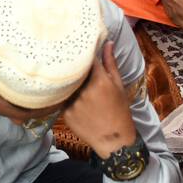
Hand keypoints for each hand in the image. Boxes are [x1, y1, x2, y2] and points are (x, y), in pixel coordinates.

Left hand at [61, 41, 137, 158]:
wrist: (114, 140)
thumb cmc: (119, 110)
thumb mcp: (118, 85)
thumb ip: (110, 63)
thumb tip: (108, 42)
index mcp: (99, 81)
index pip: (85, 58)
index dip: (82, 51)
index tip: (79, 46)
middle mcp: (84, 91)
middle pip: (73, 71)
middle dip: (73, 66)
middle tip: (71, 59)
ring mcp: (73, 103)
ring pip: (66, 85)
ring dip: (68, 81)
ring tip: (69, 79)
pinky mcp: (65, 113)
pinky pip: (62, 99)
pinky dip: (65, 96)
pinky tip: (70, 97)